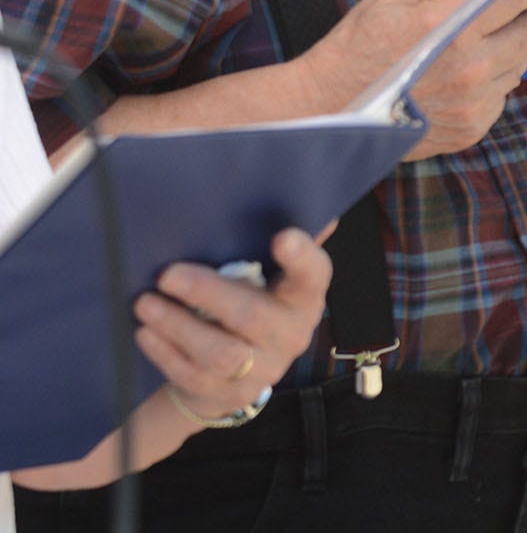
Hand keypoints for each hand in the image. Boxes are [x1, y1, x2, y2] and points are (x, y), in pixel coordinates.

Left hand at [133, 227, 330, 421]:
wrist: (237, 374)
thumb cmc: (251, 304)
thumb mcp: (269, 278)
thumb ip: (276, 250)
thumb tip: (306, 201)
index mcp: (303, 297)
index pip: (313, 274)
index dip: (302, 257)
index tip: (282, 237)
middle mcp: (291, 335)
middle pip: (253, 316)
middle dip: (207, 294)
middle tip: (168, 275)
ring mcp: (262, 370)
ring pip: (220, 353)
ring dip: (178, 327)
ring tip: (145, 304)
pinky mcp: (228, 395)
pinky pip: (194, 375)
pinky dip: (166, 353)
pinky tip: (146, 332)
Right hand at [303, 0, 526, 158]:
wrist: (330, 107)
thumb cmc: (358, 44)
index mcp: (454, 26)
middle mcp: (473, 66)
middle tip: (512, 10)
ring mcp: (475, 102)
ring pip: (520, 63)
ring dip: (508, 49)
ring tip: (478, 44)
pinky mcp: (472, 128)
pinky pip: (501, 95)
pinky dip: (491, 83)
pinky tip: (461, 78)